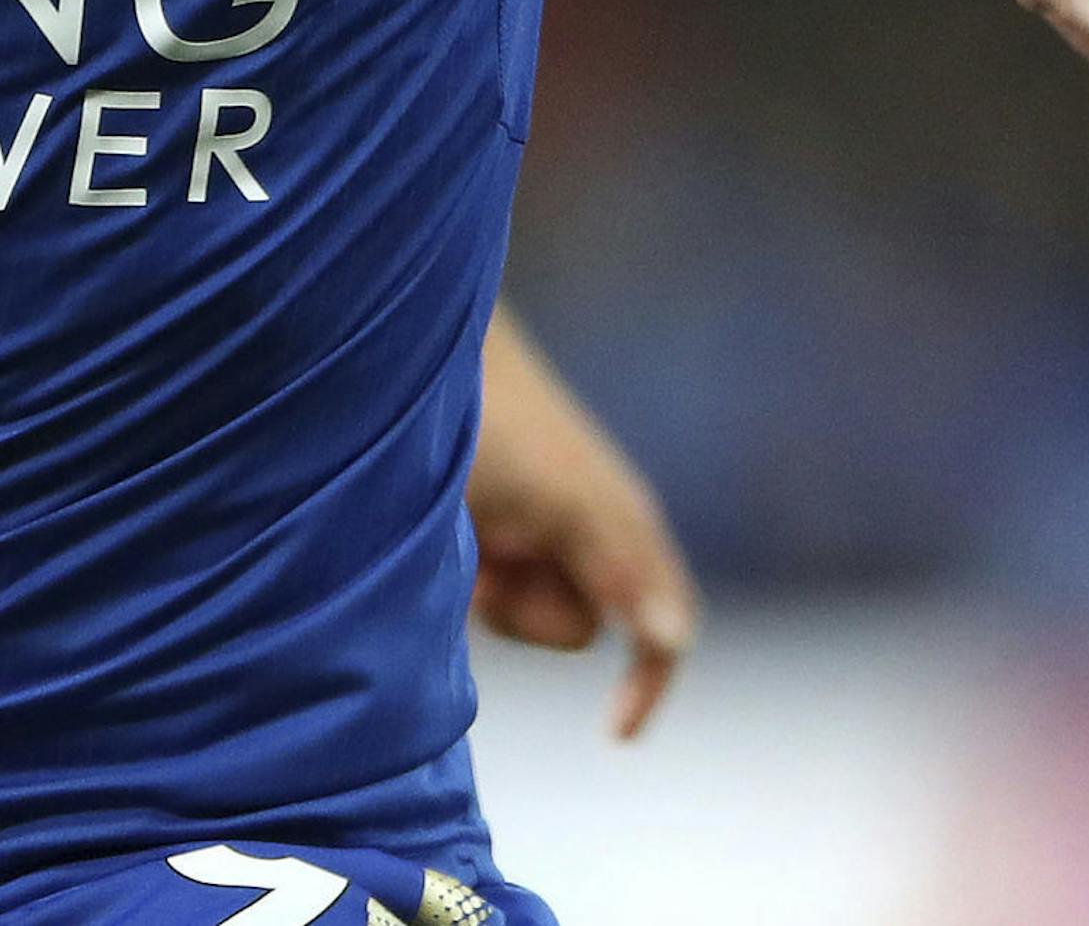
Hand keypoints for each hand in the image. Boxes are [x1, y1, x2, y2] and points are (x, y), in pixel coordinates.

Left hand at [468, 306, 699, 737]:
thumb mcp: (554, 495)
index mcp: (621, 522)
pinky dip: (467, 574)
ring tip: (463, 519)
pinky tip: (451, 523)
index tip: (614, 733)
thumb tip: (672, 639)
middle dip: (524, 612)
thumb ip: (618, 563)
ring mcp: (540, 531)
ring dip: (489, 589)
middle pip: (573, 630)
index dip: (650, 684)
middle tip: (488, 548)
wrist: (416, 356)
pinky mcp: (497, 530)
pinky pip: (491, 589)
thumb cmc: (486, 417)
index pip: (665, 628)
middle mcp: (589, 532)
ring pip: (524, 616)